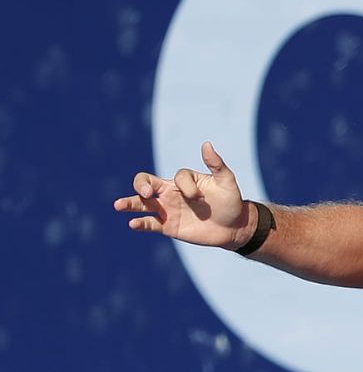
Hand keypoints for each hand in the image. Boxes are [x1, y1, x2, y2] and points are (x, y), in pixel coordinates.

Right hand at [114, 142, 252, 248]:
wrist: (235, 227)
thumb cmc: (230, 201)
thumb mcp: (227, 182)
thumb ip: (216, 164)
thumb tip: (206, 144)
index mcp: (183, 181)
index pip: (176, 178)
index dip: (187, 186)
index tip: (200, 198)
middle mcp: (170, 193)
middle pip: (145, 183)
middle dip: (141, 186)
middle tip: (146, 193)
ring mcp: (167, 210)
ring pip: (142, 204)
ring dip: (129, 203)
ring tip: (118, 205)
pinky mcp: (168, 227)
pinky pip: (150, 224)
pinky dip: (141, 223)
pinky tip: (133, 224)